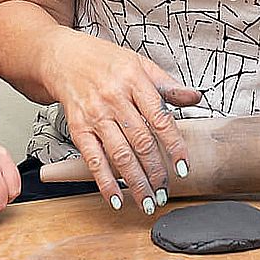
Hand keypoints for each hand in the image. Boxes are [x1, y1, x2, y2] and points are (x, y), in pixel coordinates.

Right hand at [45, 29, 200, 214]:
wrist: (64, 57)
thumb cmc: (105, 61)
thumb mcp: (140, 64)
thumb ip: (168, 85)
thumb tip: (195, 97)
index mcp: (134, 81)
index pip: (160, 119)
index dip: (174, 146)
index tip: (183, 167)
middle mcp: (114, 99)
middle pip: (141, 142)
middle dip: (155, 172)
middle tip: (165, 192)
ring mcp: (95, 115)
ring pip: (120, 155)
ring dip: (135, 183)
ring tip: (147, 201)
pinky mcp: (78, 128)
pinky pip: (93, 160)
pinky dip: (105, 182)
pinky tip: (116, 199)